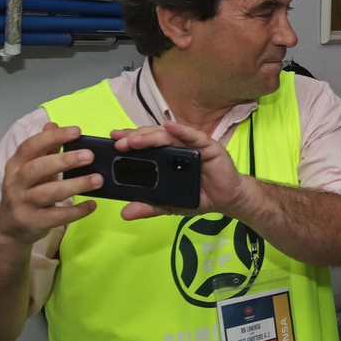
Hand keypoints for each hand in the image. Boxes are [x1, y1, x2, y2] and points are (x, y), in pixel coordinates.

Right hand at [0, 122, 100, 244]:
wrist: (9, 228)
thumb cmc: (25, 192)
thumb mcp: (30, 169)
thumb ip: (43, 148)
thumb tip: (52, 124)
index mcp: (16, 165)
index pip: (31, 146)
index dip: (52, 137)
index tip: (76, 131)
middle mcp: (16, 183)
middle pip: (37, 168)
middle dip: (64, 161)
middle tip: (89, 156)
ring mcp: (23, 204)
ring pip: (47, 193)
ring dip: (75, 185)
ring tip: (98, 180)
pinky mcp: (33, 222)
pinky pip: (56, 216)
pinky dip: (76, 211)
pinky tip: (92, 205)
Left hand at [110, 121, 247, 220]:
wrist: (226, 200)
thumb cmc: (199, 197)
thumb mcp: (170, 204)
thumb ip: (150, 207)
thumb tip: (126, 213)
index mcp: (166, 158)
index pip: (145, 145)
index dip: (130, 141)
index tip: (113, 142)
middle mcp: (177, 147)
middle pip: (154, 137)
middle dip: (136, 138)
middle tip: (119, 142)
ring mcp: (192, 145)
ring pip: (169, 136)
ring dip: (151, 136)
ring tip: (136, 139)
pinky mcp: (208, 146)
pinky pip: (193, 136)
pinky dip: (181, 131)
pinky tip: (170, 127)